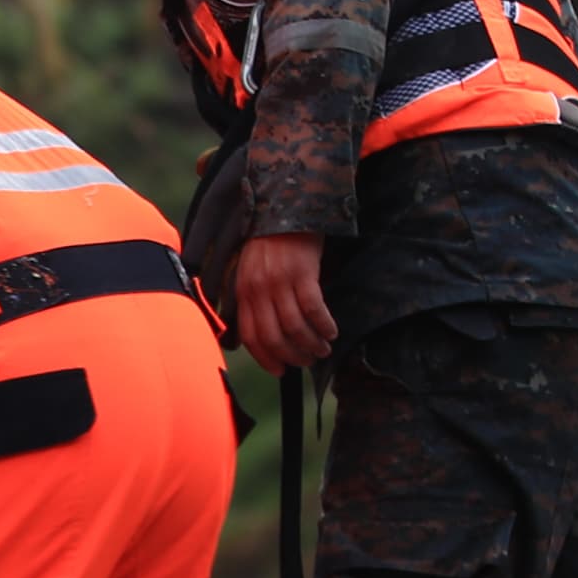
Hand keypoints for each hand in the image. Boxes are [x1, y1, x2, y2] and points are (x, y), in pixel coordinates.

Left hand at [229, 232, 337, 374]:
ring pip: (295, 327)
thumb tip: (265, 333)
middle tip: (308, 361)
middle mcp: (259, 289)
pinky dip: (324, 326)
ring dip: (311, 344)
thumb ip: (255, 298)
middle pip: (274, 337)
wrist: (288, 207)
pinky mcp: (302, 273)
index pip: (250, 336)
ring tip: (323, 350)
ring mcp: (280, 281)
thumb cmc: (273, 242)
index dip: (265, 358)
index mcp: (245, 291)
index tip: (280, 370)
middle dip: (292, 356)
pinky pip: (313, 309)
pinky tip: (332, 332)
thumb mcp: (252, 270)